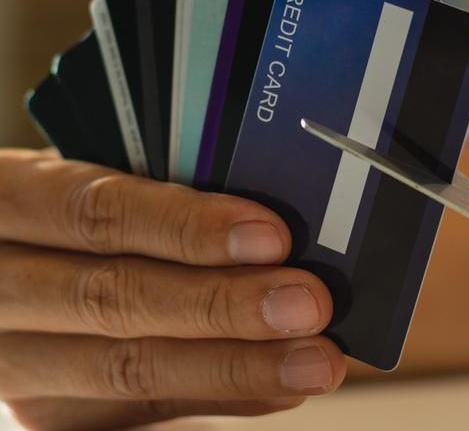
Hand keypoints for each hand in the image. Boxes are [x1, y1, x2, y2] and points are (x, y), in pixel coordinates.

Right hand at [0, 149, 345, 429]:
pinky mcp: (40, 416)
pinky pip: (131, 415)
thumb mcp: (78, 187)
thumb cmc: (55, 221)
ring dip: (233, 367)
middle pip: (114, 301)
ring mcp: (13, 366)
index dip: (185, 227)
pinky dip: (214, 400)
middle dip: (223, 305)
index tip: (271, 237)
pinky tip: (271, 390)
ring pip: (126, 370)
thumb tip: (263, 232)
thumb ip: (147, 203)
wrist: (3, 275)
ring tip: (310, 360)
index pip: (95, 213)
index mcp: (7, 205)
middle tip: (308, 304)